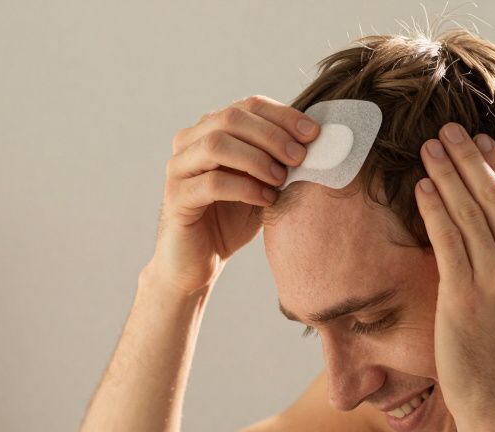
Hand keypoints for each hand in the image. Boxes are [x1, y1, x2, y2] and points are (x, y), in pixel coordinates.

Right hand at [149, 95, 319, 294]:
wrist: (200, 262)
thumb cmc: (232, 219)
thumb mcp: (262, 182)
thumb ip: (278, 159)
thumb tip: (318, 139)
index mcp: (209, 129)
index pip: (248, 106)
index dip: (283, 116)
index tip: (313, 133)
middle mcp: (188, 142)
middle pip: (231, 118)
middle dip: (272, 135)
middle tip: (299, 157)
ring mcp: (178, 168)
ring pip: (217, 145)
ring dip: (257, 159)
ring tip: (281, 178)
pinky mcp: (176, 198)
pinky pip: (212, 183)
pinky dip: (245, 188)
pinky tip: (266, 200)